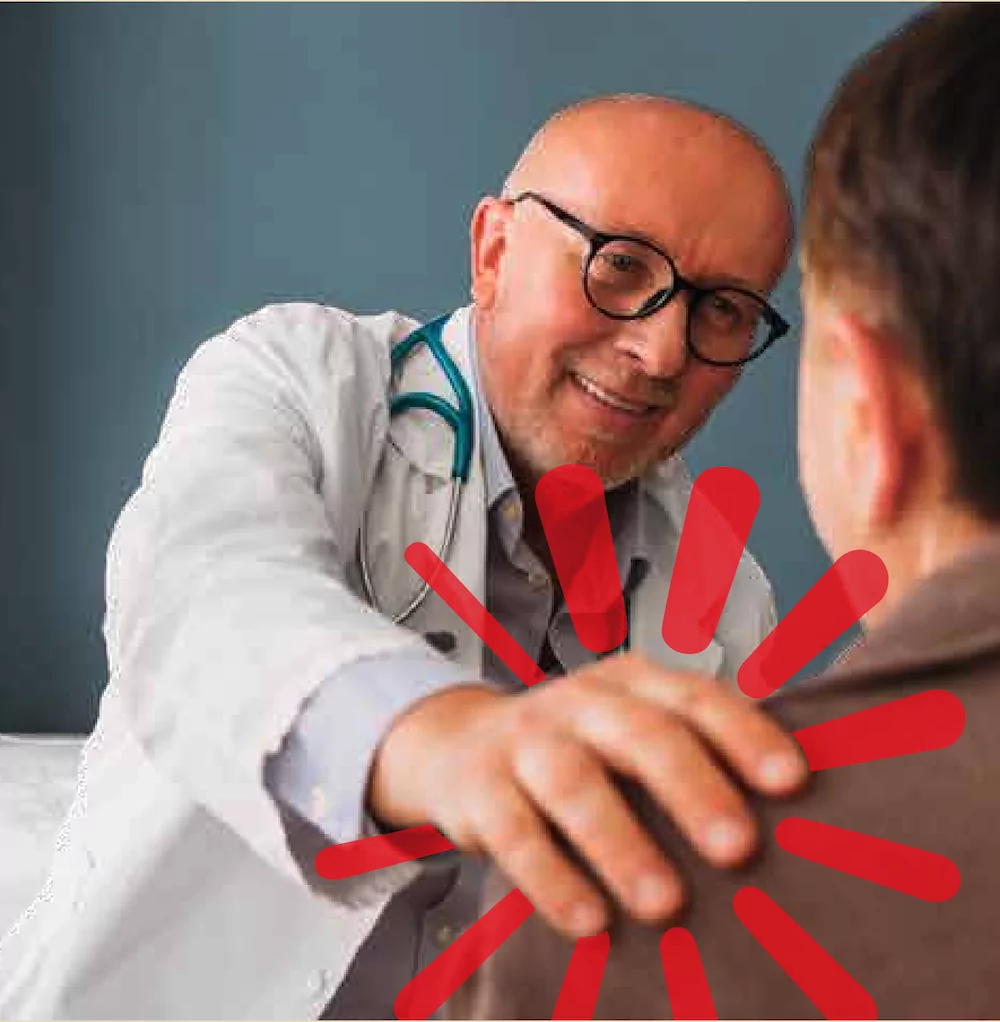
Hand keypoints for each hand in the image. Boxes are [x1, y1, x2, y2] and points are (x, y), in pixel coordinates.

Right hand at [366, 653, 807, 939]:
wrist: (457, 743)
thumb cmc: (570, 744)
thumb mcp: (624, 727)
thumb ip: (688, 753)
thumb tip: (790, 820)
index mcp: (630, 684)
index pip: (694, 697)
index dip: (744, 733)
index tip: (792, 781)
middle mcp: (579, 703)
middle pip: (639, 733)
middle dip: (691, 787)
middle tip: (737, 847)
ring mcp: (525, 740)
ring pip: (574, 783)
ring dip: (621, 843)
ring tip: (664, 904)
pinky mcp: (478, 788)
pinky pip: (515, 833)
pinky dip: (553, 880)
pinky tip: (589, 922)